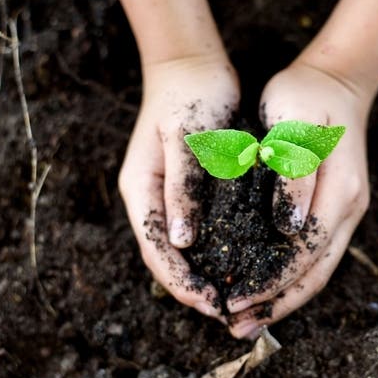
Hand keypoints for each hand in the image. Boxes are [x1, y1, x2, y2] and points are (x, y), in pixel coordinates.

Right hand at [118, 56, 238, 319]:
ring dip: (201, 276)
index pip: (157, 251)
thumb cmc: (191, 97)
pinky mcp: (186, 189)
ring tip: (232, 297)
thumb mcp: (187, 141)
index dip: (182, 283)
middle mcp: (149, 199)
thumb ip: (183, 189)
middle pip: (165, 258)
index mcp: (141, 191)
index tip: (213, 304)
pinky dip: (211, 252)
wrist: (192, 66)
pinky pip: (195, 231)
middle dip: (192, 288)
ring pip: (179, 249)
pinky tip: (237, 263)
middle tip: (227, 312)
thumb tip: (181, 242)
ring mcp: (166, 195)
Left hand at [226, 61, 371, 337]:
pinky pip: (316, 253)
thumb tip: (288, 229)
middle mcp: (348, 208)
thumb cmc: (305, 97)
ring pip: (318, 269)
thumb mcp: (292, 126)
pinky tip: (268, 285)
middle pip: (316, 273)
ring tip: (250, 320)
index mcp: (339, 191)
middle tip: (237, 327)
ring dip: (285, 298)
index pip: (305, 253)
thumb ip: (293, 178)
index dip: (271, 283)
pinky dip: (293, 276)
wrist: (336, 80)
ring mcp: (346, 209)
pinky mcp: (337, 206)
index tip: (235, 301)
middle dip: (277, 304)